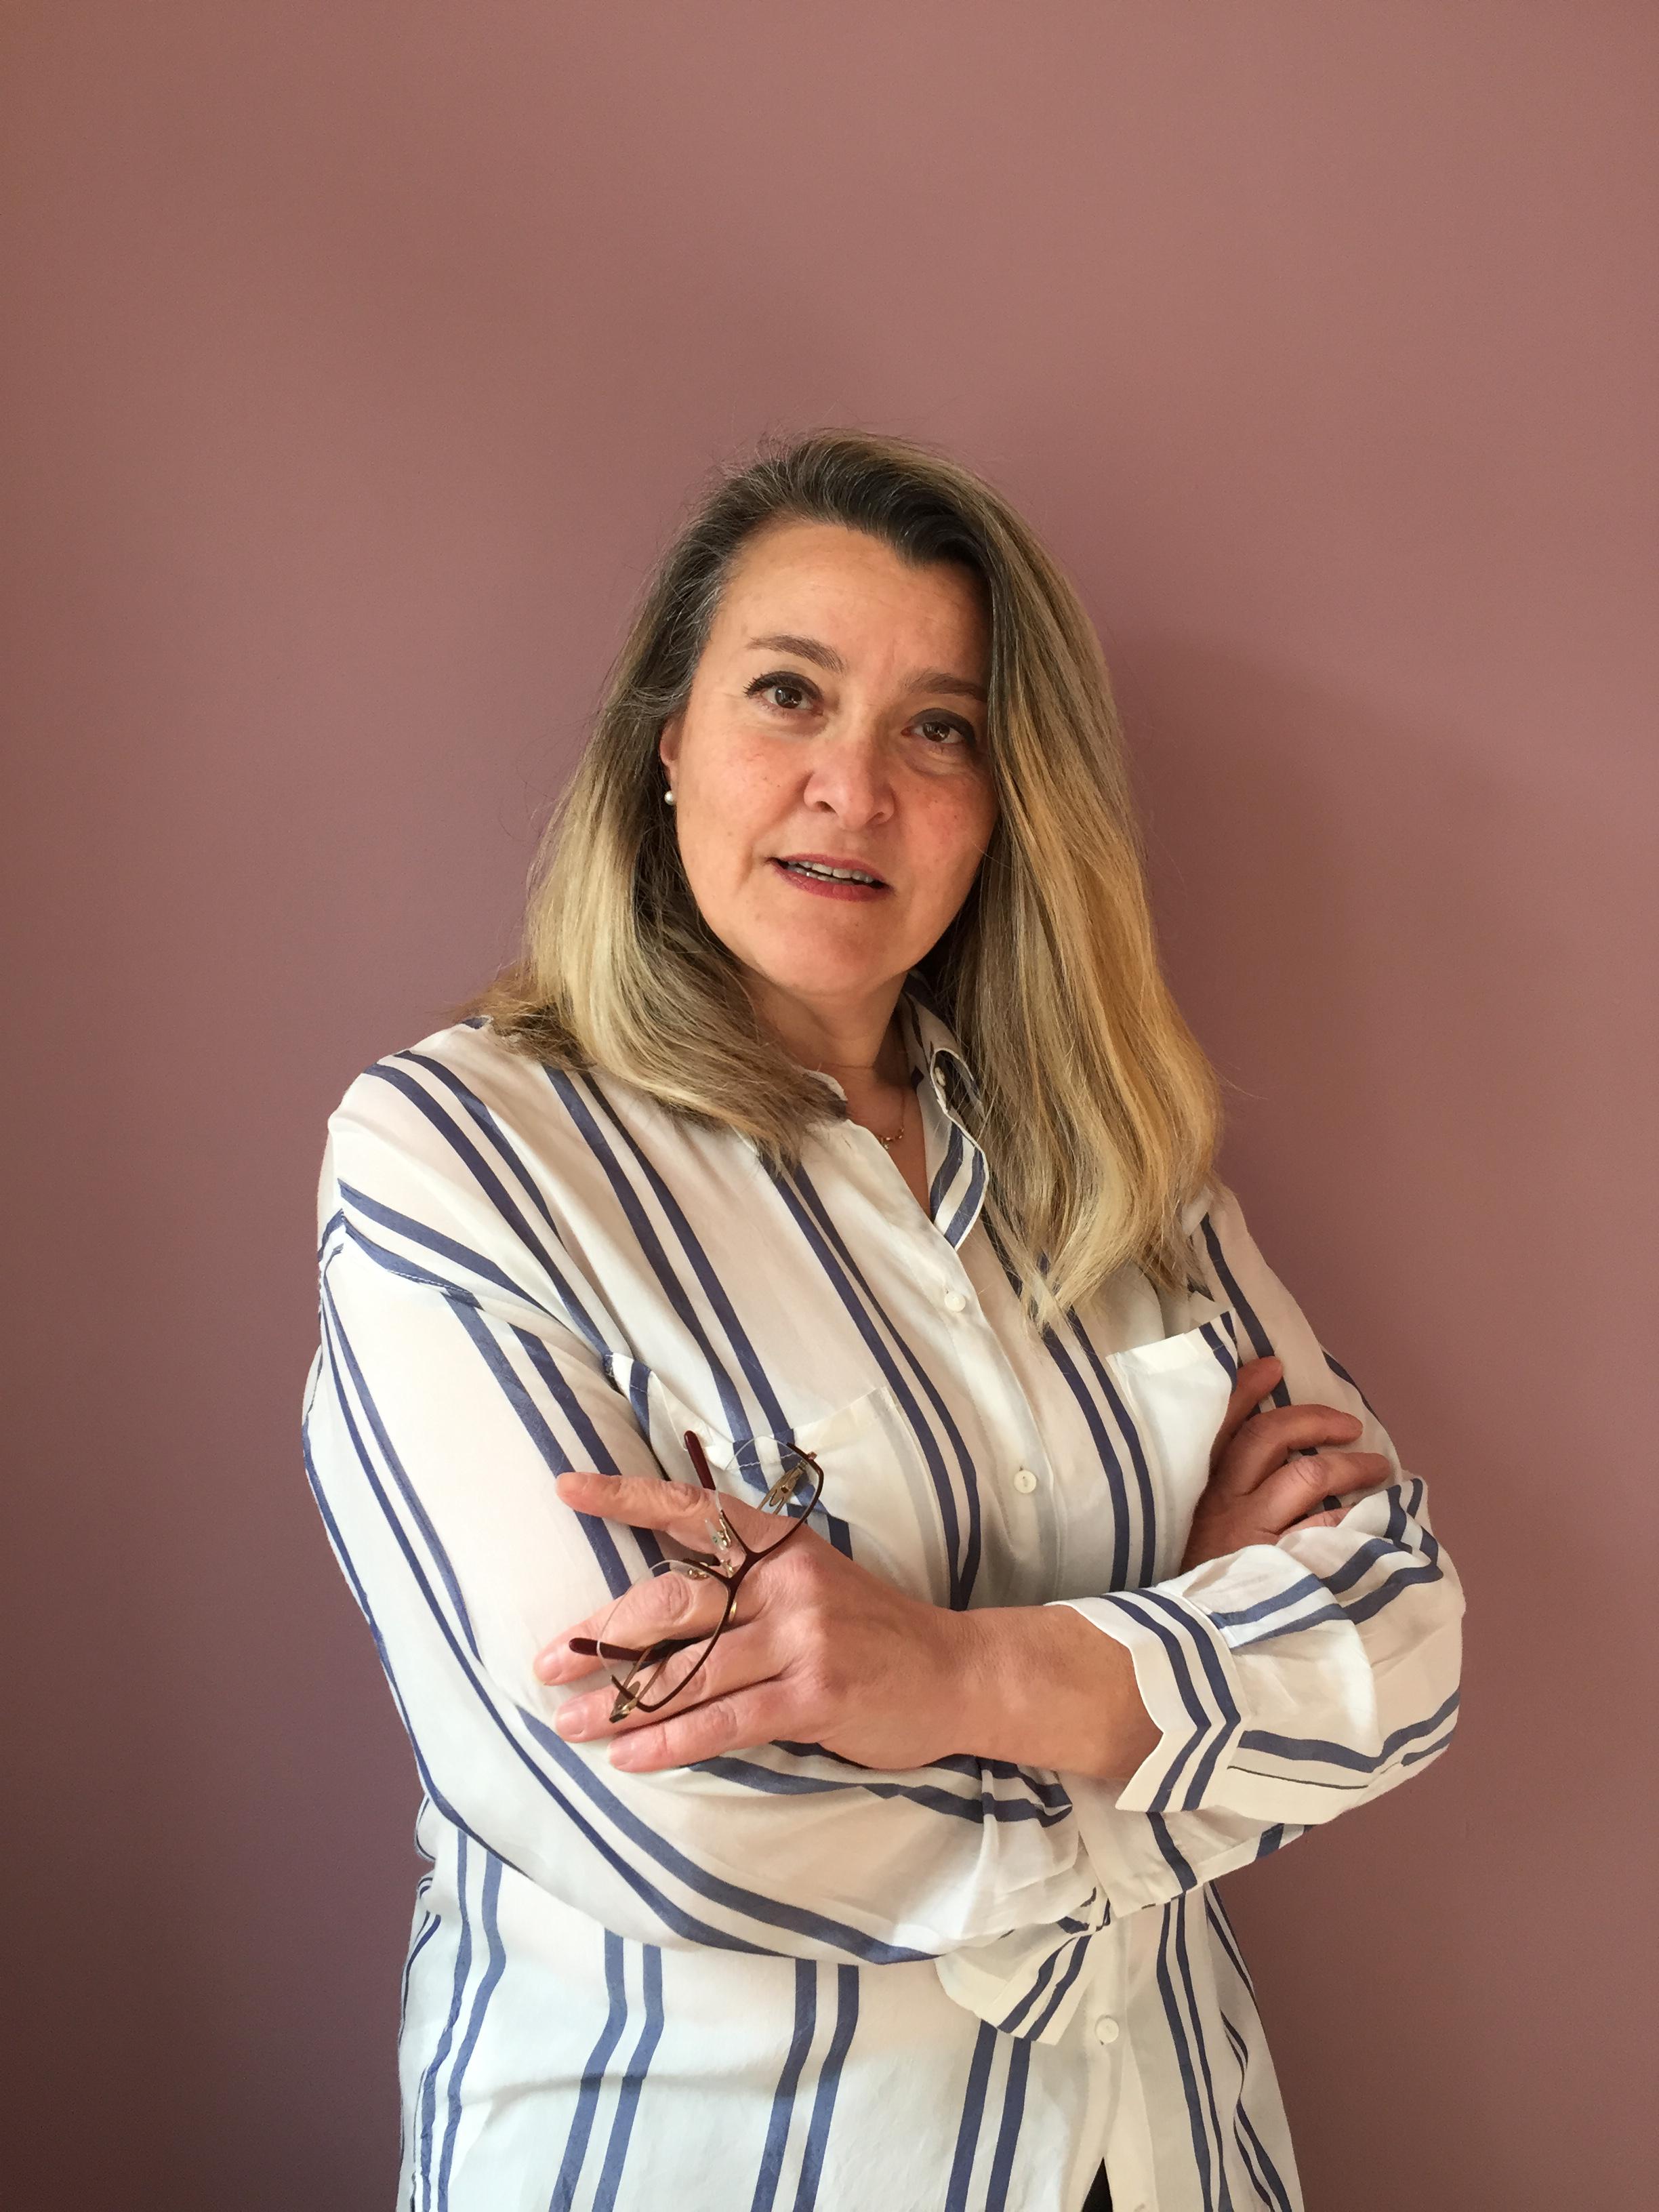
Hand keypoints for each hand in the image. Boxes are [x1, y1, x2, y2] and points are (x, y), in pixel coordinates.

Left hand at [534, 1470, 1157, 1780]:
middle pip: (672, 1601)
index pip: (689, 1509)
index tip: (565, 1487)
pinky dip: (669, 1742)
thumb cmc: (870, 1633)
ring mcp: (802, 1637)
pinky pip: (724, 1721)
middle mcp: (785, 1581)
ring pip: (689, 1669)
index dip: (625, 1496)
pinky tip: (628, 1759)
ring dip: (619, 1703)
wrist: (957, 1673)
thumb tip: (650, 1609)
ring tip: (569, 1725)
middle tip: (547, 1663)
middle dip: (601, 1635)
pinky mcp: (814, 1695)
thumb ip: (743, 1585)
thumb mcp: (810, 1583)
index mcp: (778, 1544)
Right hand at [1180, 1357, 1393, 1572]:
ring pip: (1306, 1475)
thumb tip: (1276, 1459)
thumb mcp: (1197, 1531)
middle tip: (1350, 1426)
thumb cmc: (1201, 1585)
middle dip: (1314, 1421)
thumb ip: (1225, 1493)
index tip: (1272, 1365)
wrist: (1189, 1648)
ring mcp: (1252, 1533)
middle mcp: (1225, 1503)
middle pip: (1269, 1438)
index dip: (1245, 1390)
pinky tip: (1375, 1519)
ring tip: (1379, 1470)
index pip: (1221, 1426)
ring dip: (1349, 1465)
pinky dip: (1354, 1518)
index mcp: (1202, 1490)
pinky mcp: (1279, 1566)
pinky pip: (1325, 1529)